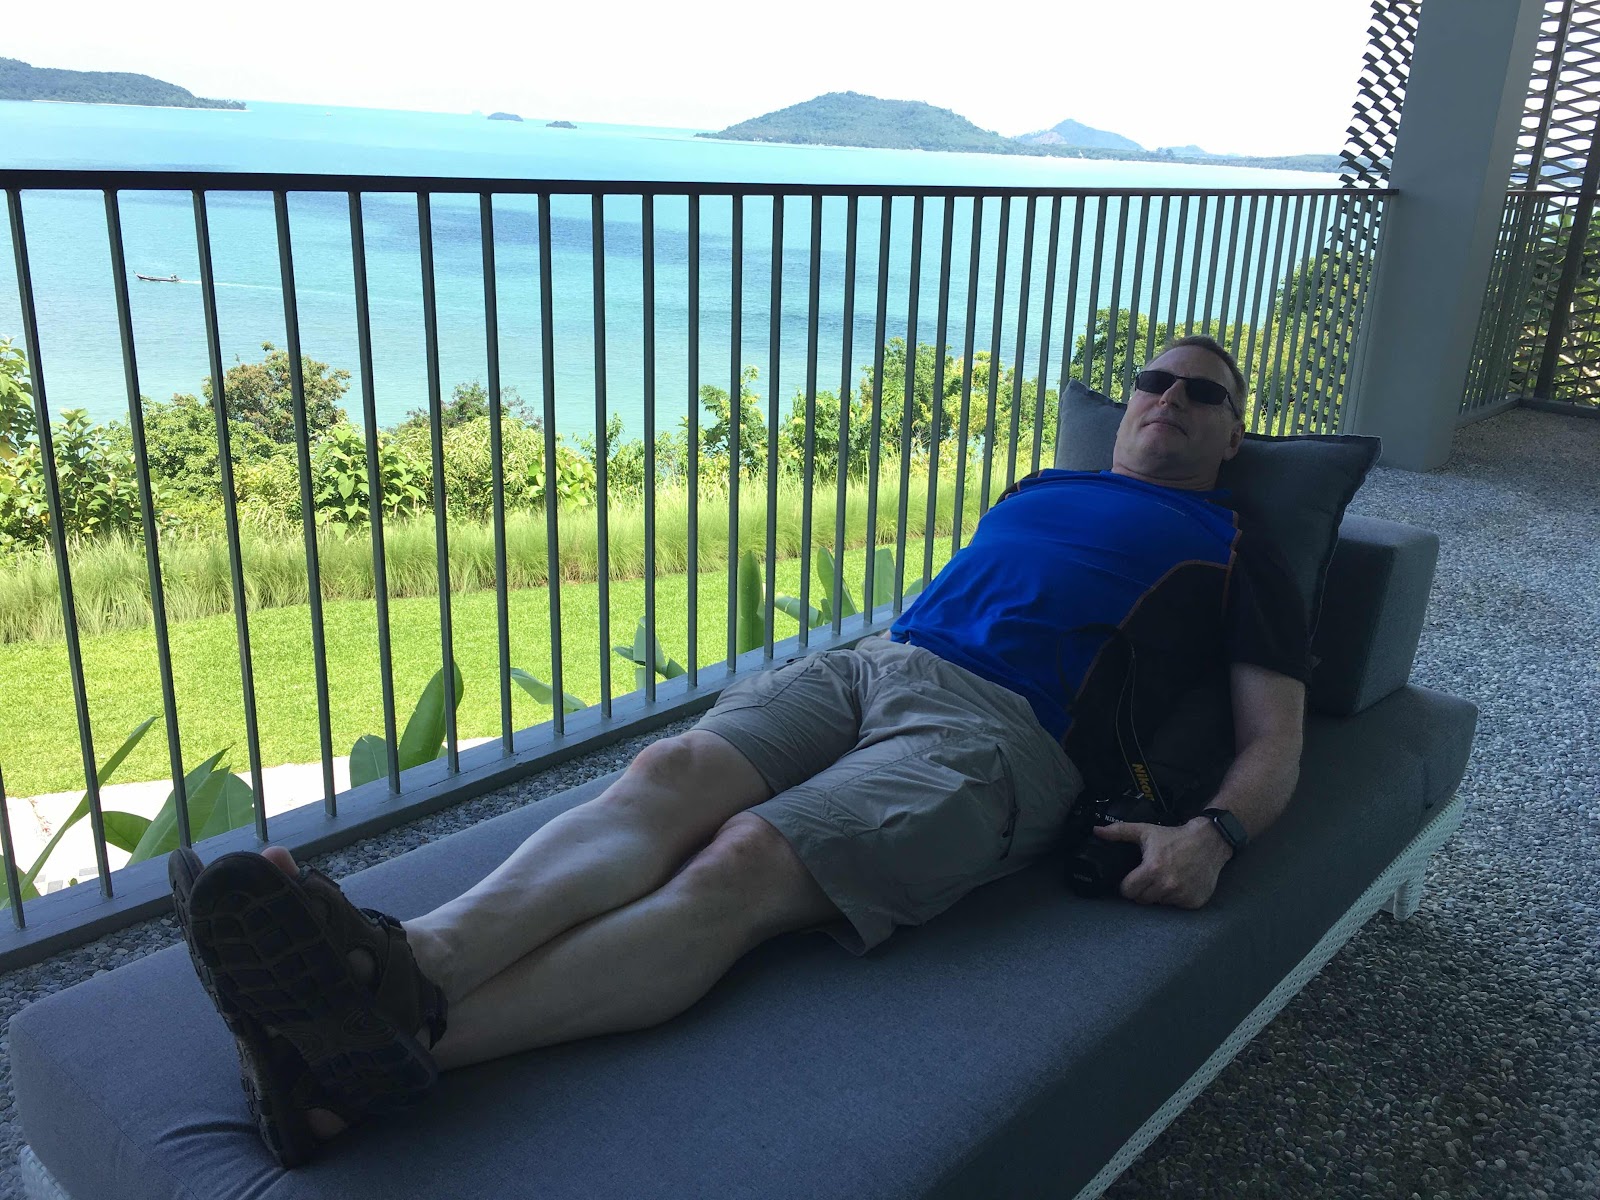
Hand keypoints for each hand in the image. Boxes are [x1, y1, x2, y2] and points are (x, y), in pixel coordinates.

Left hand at [1091, 817, 1231, 908]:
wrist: (1209, 842)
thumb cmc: (1175, 837)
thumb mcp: (1146, 831)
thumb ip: (1119, 832)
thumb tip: (1097, 831)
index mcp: (1152, 869)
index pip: (1128, 891)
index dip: (1127, 885)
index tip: (1133, 879)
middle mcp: (1167, 885)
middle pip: (1142, 899)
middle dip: (1143, 890)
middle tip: (1150, 877)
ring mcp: (1181, 895)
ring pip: (1159, 903)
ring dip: (1159, 894)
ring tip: (1166, 878)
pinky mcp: (1194, 902)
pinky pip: (1176, 906)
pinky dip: (1176, 898)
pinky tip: (1180, 884)